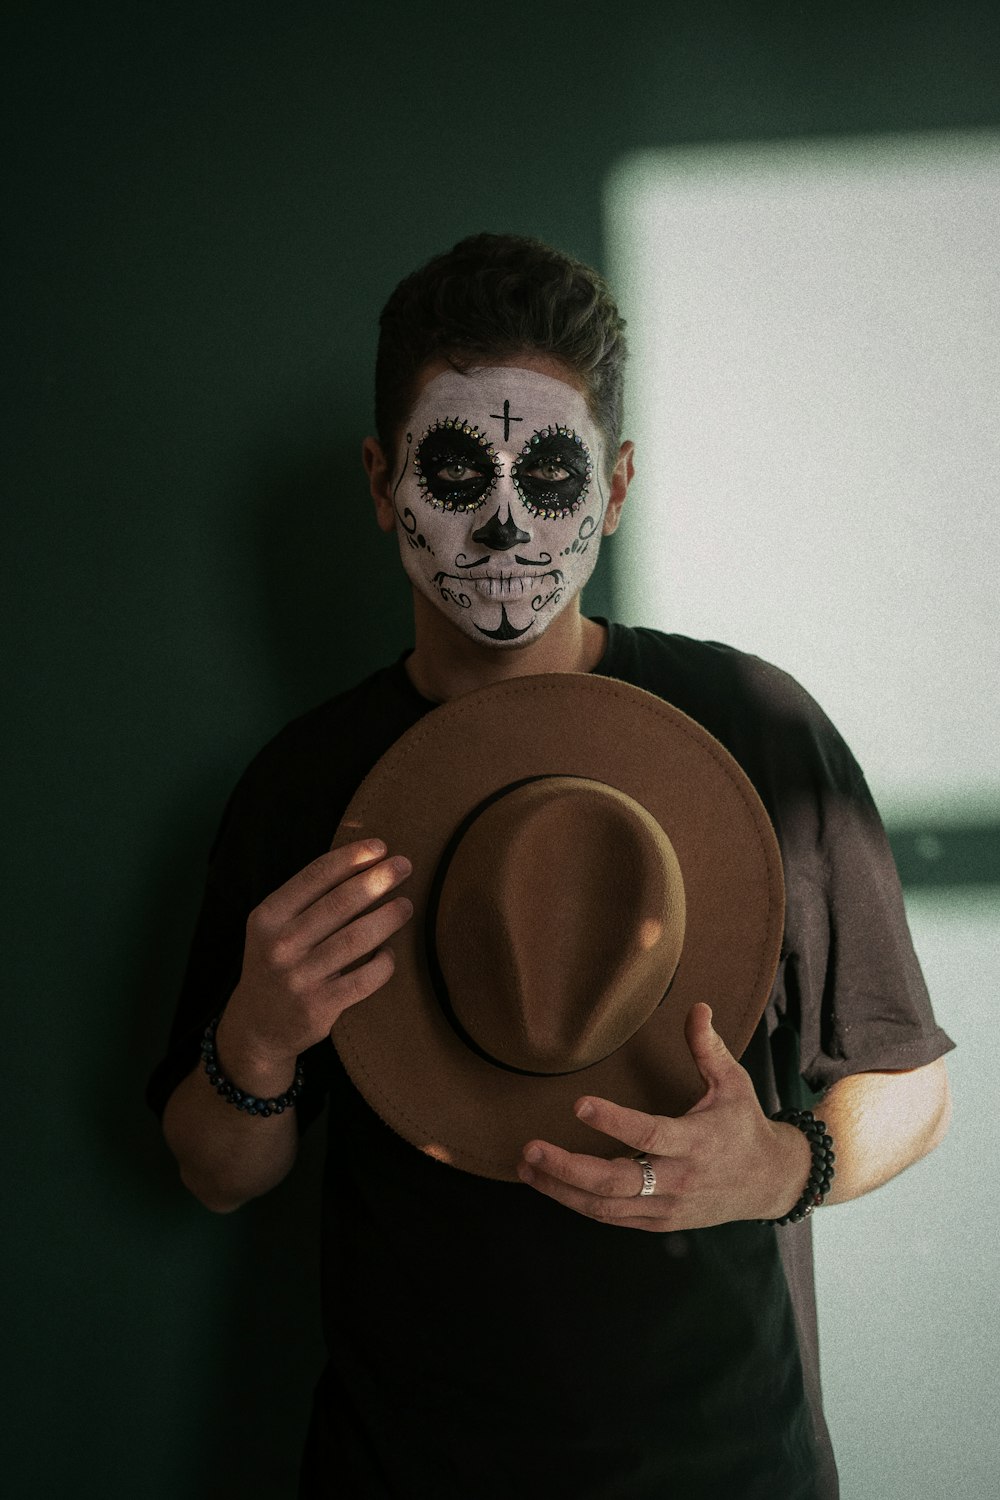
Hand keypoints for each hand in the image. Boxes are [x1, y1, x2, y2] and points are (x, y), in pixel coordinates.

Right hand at [218, 839, 412, 1079]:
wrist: (256, 1027)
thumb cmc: (276, 963)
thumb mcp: (273, 927)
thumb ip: (306, 899)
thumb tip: (364, 862)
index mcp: (268, 917)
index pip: (314, 876)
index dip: (350, 858)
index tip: (380, 846)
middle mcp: (280, 945)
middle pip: (340, 903)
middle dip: (377, 879)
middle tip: (404, 865)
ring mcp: (299, 977)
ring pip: (356, 939)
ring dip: (388, 917)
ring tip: (407, 906)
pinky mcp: (319, 1007)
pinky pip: (365, 978)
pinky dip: (384, 963)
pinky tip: (390, 953)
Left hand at [517, 1002, 810, 1230]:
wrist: (772, 1183)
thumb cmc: (745, 1126)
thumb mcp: (733, 1083)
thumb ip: (708, 1048)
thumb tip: (697, 1006)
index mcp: (695, 1142)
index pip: (648, 1135)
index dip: (613, 1121)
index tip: (579, 1104)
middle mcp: (678, 1179)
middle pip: (615, 1182)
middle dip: (567, 1169)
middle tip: (530, 1149)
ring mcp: (667, 1207)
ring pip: (606, 1207)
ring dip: (561, 1190)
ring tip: (526, 1166)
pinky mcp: (659, 1222)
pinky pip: (612, 1217)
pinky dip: (579, 1204)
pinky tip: (551, 1185)